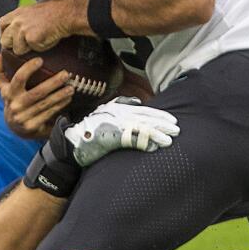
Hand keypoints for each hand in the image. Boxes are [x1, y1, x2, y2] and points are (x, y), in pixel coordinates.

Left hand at [0, 0, 79, 55]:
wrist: (66, 14)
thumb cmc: (55, 13)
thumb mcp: (33, 12)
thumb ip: (23, 20)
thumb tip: (18, 31)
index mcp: (18, 12)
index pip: (2, 24)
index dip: (5, 33)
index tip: (11, 39)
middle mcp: (17, 21)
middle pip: (4, 40)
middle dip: (13, 45)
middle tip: (25, 45)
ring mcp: (23, 30)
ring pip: (17, 49)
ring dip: (27, 49)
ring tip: (40, 40)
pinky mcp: (31, 39)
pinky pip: (31, 51)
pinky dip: (39, 48)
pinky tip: (46, 40)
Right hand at [0, 54, 72, 138]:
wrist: (15, 128)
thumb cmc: (13, 101)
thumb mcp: (3, 88)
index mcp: (8, 93)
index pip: (19, 78)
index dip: (29, 68)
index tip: (41, 60)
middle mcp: (15, 105)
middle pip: (37, 92)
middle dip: (53, 82)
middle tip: (66, 74)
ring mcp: (23, 117)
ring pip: (45, 103)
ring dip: (60, 95)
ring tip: (71, 87)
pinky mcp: (32, 126)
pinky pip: (49, 113)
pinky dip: (59, 105)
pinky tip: (67, 99)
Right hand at [64, 97, 178, 165]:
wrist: (72, 141)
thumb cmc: (88, 130)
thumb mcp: (106, 112)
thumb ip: (122, 104)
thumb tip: (139, 102)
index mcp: (119, 108)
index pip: (143, 111)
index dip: (159, 115)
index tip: (171, 120)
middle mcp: (119, 114)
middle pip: (146, 118)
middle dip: (162, 124)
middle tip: (177, 129)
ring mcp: (116, 125)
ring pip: (142, 127)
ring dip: (157, 134)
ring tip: (170, 139)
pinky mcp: (112, 137)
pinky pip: (132, 139)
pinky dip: (144, 142)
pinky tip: (154, 147)